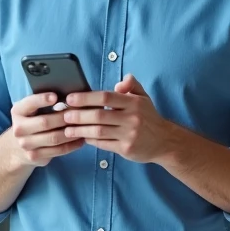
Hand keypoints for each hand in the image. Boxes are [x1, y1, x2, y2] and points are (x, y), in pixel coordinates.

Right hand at [7, 92, 84, 167]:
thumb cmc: (32, 122)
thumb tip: (68, 95)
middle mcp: (18, 128)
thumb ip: (44, 103)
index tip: (55, 96)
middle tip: (80, 112)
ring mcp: (25, 144)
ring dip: (71, 132)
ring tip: (83, 126)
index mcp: (17, 111)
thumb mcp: (31, 110)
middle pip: (45, 122)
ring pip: (53, 138)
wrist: (17, 148)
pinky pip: (57, 150)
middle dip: (64, 117)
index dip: (42, 99)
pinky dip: (72, 145)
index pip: (29, 103)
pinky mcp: (34, 156)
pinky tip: (80, 139)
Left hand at [63, 75, 179, 163]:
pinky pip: (103, 144)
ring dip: (80, 130)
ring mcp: (129, 135)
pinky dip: (90, 140)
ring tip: (67, 129)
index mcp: (133, 103)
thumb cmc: (149, 117)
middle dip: (79, 115)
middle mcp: (132, 118)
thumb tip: (121, 81)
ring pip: (99, 131)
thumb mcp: (143, 97)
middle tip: (64, 115)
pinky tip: (81, 137)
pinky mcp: (126, 149)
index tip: (71, 98)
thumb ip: (131, 86)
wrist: (165, 141)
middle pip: (99, 115)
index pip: (106, 97)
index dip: (86, 98)